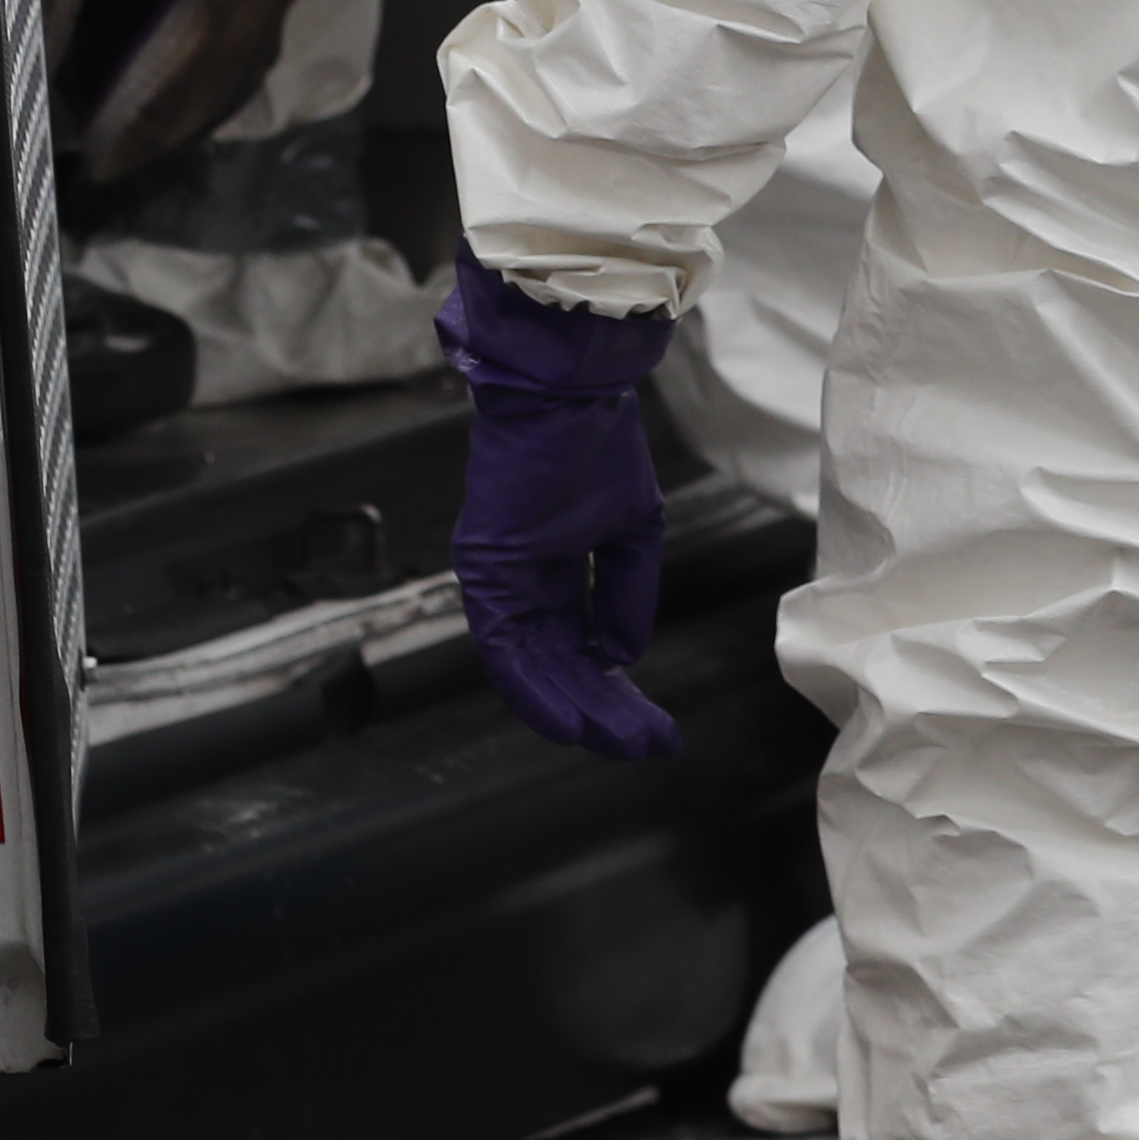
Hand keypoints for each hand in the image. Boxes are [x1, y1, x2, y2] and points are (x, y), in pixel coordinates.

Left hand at [436, 257, 682, 759]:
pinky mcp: (483, 570)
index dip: (616, 691)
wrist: (570, 391)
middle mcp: (521, 581)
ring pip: (531, 667)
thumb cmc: (598, 440)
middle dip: (603, 712)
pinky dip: (534, 689)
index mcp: (554, 567)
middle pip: (559, 667)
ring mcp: (498, 578)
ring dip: (572, 710)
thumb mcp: (632, 525)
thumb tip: (622, 657)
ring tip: (615, 744)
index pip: (580, 647)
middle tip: (645, 748)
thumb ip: (626, 592)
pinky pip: (503, 648)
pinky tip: (571, 719)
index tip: (656, 728)